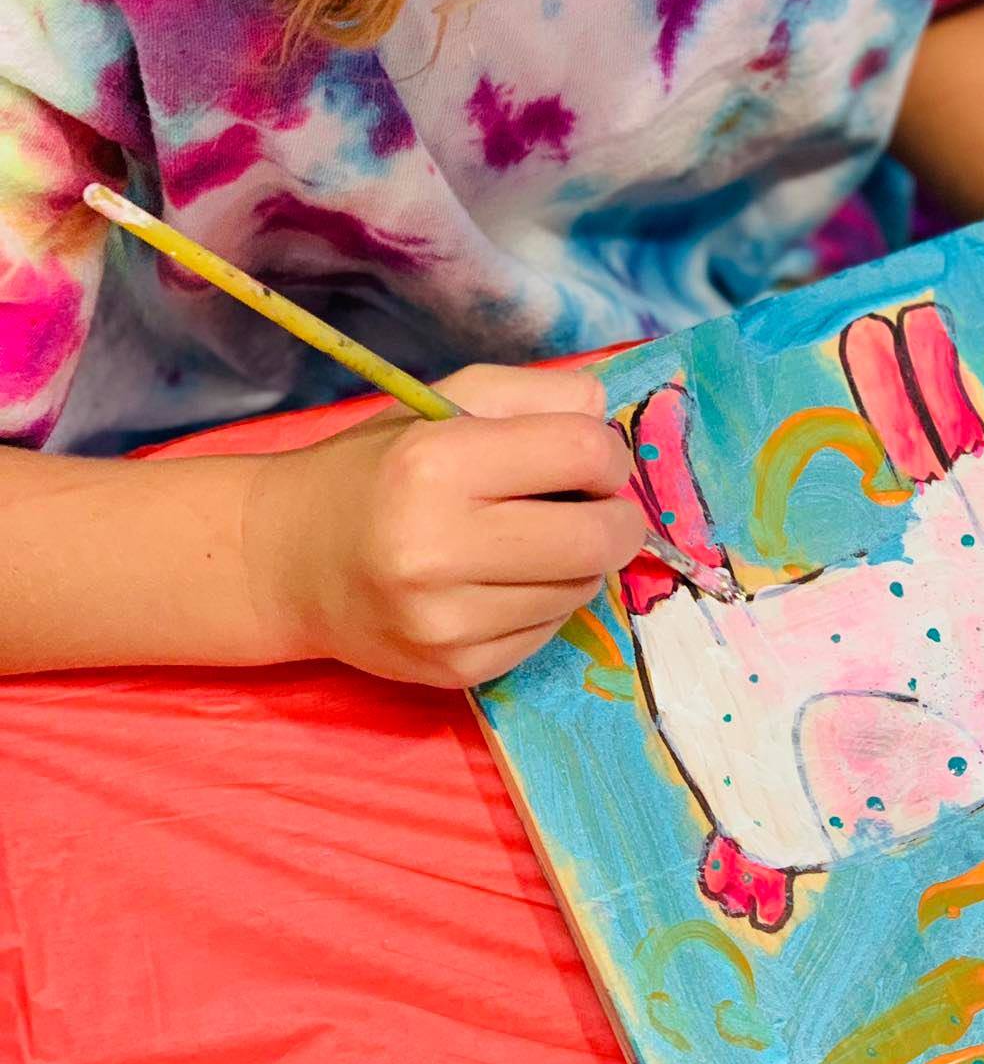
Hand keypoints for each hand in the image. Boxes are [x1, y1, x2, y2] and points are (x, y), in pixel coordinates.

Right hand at [244, 363, 646, 687]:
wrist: (288, 560)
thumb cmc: (377, 470)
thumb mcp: (445, 403)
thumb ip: (535, 393)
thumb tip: (607, 412)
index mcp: (436, 464)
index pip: (583, 455)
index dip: (606, 454)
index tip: (592, 459)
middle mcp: (436, 549)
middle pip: (599, 538)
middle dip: (615, 517)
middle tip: (592, 505)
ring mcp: (445, 621)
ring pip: (582, 590)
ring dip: (579, 562)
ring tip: (532, 541)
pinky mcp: (455, 670)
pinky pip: (549, 632)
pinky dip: (545, 602)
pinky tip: (503, 582)